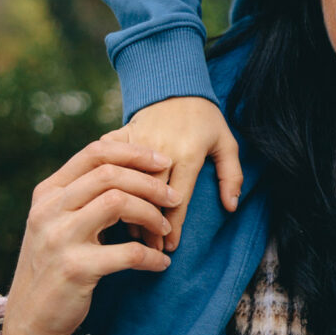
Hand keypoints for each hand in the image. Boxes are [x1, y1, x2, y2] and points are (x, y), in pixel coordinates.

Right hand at [2, 134, 177, 334]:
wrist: (28, 319)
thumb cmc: (52, 266)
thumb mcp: (55, 224)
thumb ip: (79, 197)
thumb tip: (127, 167)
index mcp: (47, 193)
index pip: (94, 153)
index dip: (134, 152)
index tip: (164, 162)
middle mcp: (49, 210)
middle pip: (110, 174)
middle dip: (150, 182)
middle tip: (174, 197)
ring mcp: (59, 238)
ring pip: (118, 202)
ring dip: (151, 214)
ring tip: (165, 229)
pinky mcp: (75, 269)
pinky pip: (128, 253)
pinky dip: (151, 257)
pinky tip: (161, 263)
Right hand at [121, 96, 243, 249]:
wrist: (176, 84)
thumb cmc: (205, 118)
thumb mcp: (226, 143)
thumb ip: (231, 175)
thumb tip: (231, 206)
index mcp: (187, 153)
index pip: (178, 198)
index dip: (173, 225)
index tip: (170, 246)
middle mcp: (161, 148)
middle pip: (151, 196)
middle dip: (149, 225)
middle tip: (150, 249)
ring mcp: (137, 141)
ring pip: (127, 183)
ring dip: (128, 211)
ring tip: (131, 235)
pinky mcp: (121, 134)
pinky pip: (109, 160)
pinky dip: (106, 182)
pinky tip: (104, 203)